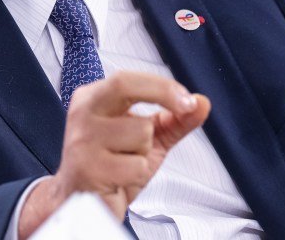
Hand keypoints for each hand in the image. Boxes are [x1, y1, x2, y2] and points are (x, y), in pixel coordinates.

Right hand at [18, 71, 210, 237]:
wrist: (84, 206)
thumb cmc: (114, 167)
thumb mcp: (148, 140)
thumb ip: (174, 120)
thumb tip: (202, 102)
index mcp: (93, 99)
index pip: (127, 79)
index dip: (163, 87)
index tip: (188, 101)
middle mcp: (83, 113)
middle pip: (123, 85)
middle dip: (162, 94)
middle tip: (185, 108)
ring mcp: (82, 140)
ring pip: (140, 132)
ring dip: (144, 153)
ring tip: (125, 163)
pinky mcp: (87, 169)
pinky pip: (135, 166)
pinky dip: (137, 176)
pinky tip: (119, 180)